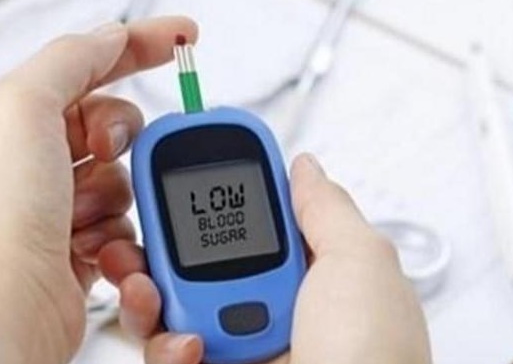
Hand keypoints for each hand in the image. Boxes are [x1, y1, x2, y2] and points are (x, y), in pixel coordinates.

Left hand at [0, 17, 197, 363]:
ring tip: (86, 215)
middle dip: (120, 136)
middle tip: (107, 149)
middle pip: (106, 121)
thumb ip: (71, 60)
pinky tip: (92, 246)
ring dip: (117, 193)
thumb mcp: (23, 108)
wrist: (8, 313)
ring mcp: (49, 205)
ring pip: (122, 174)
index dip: (136, 45)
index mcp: (1, 118)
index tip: (184, 38)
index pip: (79, 63)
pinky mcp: (73, 244)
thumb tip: (111, 36)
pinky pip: (122, 218)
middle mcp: (23, 161)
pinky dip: (117, 230)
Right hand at [98, 154, 431, 363]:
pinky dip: (166, 348)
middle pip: (197, 262)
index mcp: (311, 273)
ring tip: (149, 290)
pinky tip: (189, 346)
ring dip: (149, 294)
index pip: (252, 220)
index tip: (180, 174)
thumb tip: (304, 167)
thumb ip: (324, 208)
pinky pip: (167, 355)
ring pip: (170, 308)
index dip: (215, 195)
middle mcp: (273, 308)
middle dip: (160, 244)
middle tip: (139, 235)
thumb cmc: (373, 357)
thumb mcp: (360, 262)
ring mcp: (240, 348)